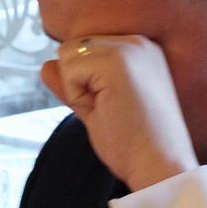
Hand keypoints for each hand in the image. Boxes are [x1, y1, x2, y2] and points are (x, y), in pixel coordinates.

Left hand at [40, 35, 197, 189]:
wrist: (160, 166)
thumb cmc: (134, 144)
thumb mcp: (97, 107)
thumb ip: (75, 84)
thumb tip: (46, 65)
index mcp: (139, 50)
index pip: (85, 50)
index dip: (86, 84)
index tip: (116, 106)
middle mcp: (137, 42)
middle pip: (72, 48)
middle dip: (79, 84)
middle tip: (111, 109)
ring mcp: (129, 48)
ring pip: (67, 55)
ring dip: (77, 89)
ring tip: (110, 108)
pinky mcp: (117, 60)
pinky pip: (68, 69)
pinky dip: (77, 95)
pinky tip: (106, 109)